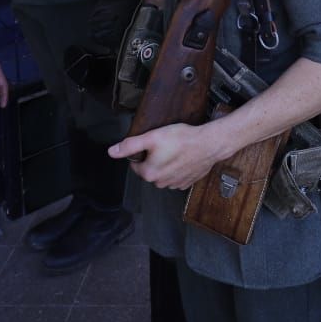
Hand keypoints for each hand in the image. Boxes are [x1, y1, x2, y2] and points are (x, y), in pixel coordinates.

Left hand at [108, 122, 226, 189]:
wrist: (208, 145)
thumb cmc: (182, 139)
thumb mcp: (152, 137)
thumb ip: (130, 145)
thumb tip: (112, 152)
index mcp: (149, 173)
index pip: (135, 164)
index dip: (142, 152)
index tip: (152, 144)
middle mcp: (160, 183)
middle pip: (149, 170)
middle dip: (154, 159)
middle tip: (164, 145)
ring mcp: (174, 184)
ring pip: (163, 174)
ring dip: (166, 164)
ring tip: (175, 150)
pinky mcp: (186, 183)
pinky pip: (176, 176)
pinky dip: (178, 169)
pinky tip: (183, 158)